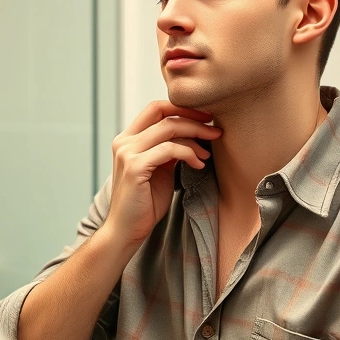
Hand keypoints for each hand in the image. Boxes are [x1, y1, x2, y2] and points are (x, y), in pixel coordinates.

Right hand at [104, 101, 220, 247]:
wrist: (126, 230)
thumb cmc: (144, 204)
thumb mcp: (159, 170)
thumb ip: (168, 150)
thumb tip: (192, 135)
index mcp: (127, 140)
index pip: (156, 109)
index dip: (183, 108)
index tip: (206, 118)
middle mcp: (124, 142)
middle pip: (164, 114)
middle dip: (194, 119)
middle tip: (215, 129)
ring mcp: (127, 153)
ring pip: (169, 128)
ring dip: (195, 137)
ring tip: (208, 152)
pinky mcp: (134, 167)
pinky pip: (170, 149)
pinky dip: (189, 153)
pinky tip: (199, 164)